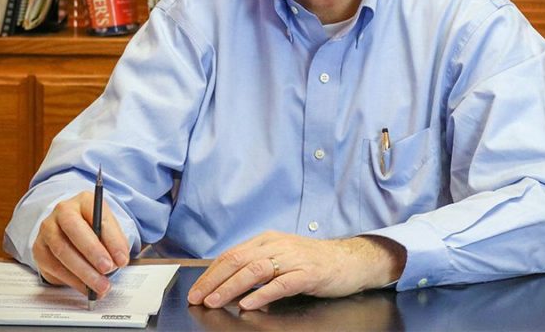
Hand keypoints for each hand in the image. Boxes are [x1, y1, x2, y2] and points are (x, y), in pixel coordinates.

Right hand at [32, 191, 129, 297]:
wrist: (69, 228)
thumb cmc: (93, 227)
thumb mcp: (108, 227)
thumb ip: (115, 241)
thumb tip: (119, 261)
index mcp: (84, 200)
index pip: (98, 217)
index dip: (111, 240)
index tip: (122, 259)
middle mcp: (62, 211)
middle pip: (75, 231)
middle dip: (93, 253)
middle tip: (108, 270)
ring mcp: (47, 230)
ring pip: (62, 252)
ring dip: (84, 272)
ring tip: (100, 285)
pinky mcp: (39, 249)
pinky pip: (54, 267)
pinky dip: (72, 281)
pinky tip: (86, 288)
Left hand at [187, 231, 405, 310]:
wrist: (348, 260)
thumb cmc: (312, 261)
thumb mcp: (280, 258)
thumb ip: (256, 267)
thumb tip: (227, 285)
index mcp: (267, 240)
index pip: (231, 254)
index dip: (211, 273)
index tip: (196, 290)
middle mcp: (277, 245)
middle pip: (238, 260)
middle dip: (215, 280)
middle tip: (198, 298)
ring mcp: (293, 258)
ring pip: (256, 269)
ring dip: (232, 287)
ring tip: (217, 302)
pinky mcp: (308, 273)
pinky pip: (282, 283)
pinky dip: (262, 294)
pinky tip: (249, 304)